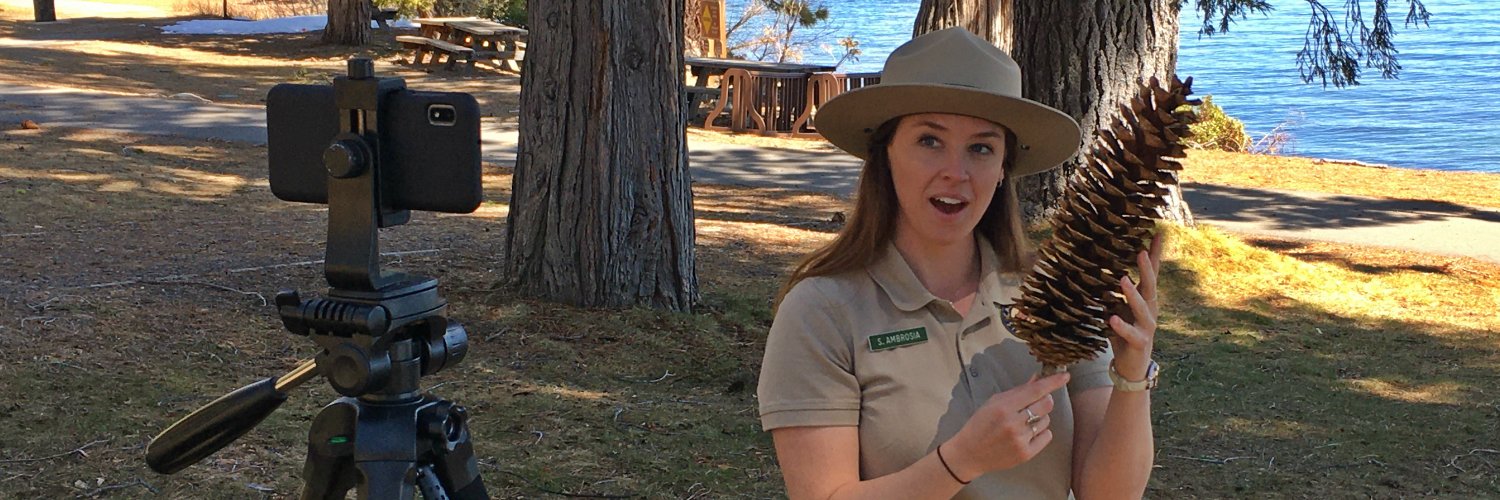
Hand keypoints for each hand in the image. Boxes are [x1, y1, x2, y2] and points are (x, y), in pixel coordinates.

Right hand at [943, 372, 1069, 480]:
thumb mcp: (994, 402)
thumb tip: (1038, 379)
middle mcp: (1013, 423)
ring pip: (1047, 420)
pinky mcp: (1026, 454)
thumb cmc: (980, 424)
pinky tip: (1026, 434)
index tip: (1065, 375)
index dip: (1053, 381)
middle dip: (1044, 400)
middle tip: (1034, 403)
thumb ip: (1018, 391)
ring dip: (1039, 418)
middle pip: (1046, 404)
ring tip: (1023, 423)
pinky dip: (1040, 433)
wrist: (970, 453)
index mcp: (1004, 407)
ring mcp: (1020, 440)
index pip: (1035, 390)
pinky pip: (1047, 436)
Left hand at [1108, 232, 1164, 380]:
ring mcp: (1147, 327)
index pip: (1152, 274)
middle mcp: (1151, 310)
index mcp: (1146, 300)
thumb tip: (1097, 271)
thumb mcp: (1118, 308)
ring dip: (1132, 294)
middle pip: (1150, 286)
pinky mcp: (1140, 342)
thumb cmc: (1124, 332)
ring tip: (1122, 279)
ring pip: (1142, 308)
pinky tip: (1112, 318)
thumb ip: (1113, 292)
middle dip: (1146, 268)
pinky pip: (1131, 333)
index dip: (1154, 255)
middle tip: (1140, 251)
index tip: (1156, 234)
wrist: (1132, 365)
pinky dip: (1122, 326)